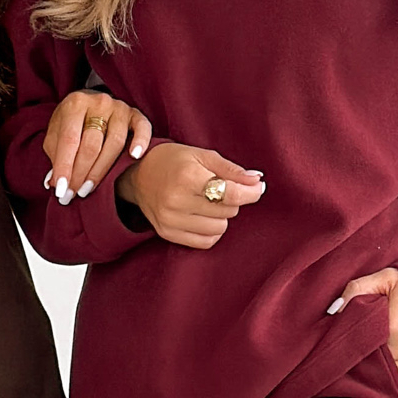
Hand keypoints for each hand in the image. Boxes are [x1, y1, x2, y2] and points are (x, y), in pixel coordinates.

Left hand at [43, 90, 151, 203]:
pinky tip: (134, 156)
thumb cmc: (72, 124)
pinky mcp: (135, 114)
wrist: (90, 105)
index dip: (64, 166)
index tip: (60, 190)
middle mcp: (98, 103)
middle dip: (80, 174)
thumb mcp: (56, 134)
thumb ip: (55, 155)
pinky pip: (143, 127)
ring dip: (100, 171)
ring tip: (87, 189)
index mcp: (75, 104)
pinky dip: (141, 141)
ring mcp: (119, 108)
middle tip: (72, 195)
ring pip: (114, 143)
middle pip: (91, 145)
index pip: (69, 140)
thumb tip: (52, 182)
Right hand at [115, 143, 264, 247]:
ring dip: (221, 216)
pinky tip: (203, 217)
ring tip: (207, 202)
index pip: (231, 193)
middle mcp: (177, 201)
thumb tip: (257, 182)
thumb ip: (232, 170)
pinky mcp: (167, 234)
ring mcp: (170, 220)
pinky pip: (206, 242)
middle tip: (219, 189)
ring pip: (220, 228)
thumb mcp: (203, 156)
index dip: (251, 192)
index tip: (258, 188)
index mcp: (188, 177)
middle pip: (228, 211)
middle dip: (231, 199)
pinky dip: (211, 231)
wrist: (138, 175)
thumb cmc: (175, 161)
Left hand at [331, 267, 397, 389]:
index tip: (331, 352)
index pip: (355, 348)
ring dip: (370, 381)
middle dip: (353, 369)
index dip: (342, 351)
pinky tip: (378, 385)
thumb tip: (334, 312)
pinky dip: (389, 389)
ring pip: (385, 382)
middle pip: (368, 369)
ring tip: (355, 377)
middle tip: (337, 367)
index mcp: (391, 328)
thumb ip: (356, 289)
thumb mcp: (386, 277)